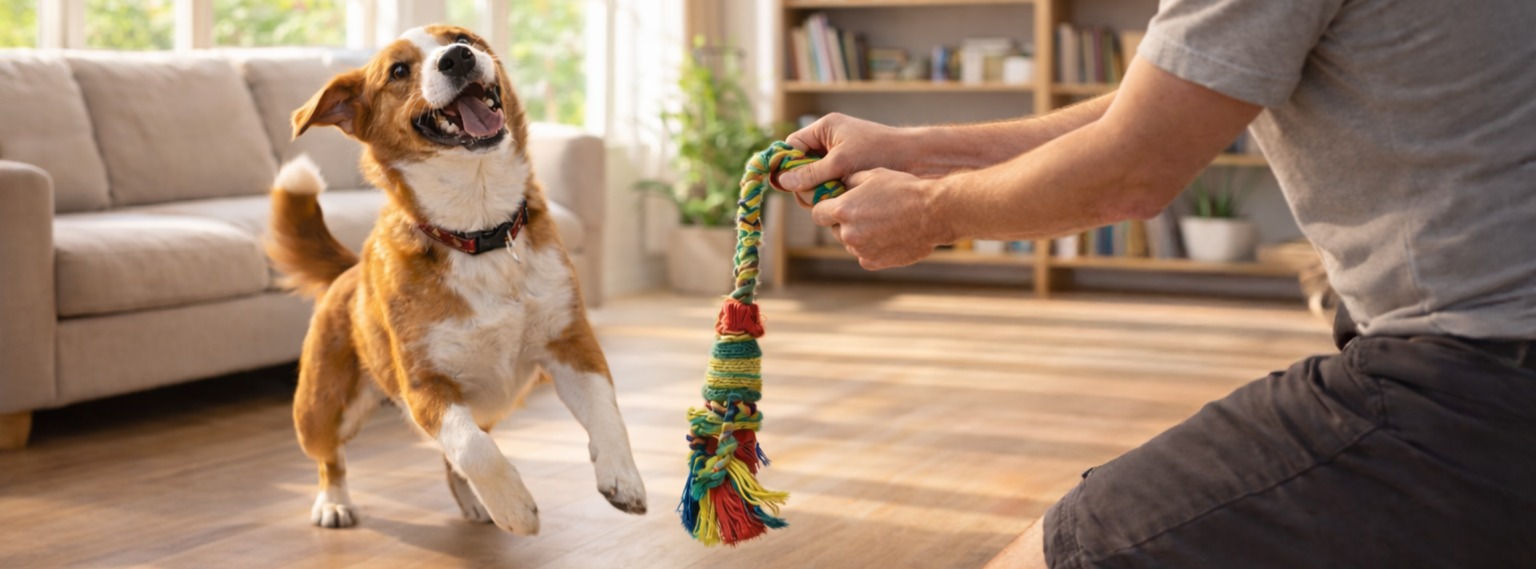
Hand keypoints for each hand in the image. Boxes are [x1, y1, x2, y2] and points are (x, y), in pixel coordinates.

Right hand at [780, 114, 913, 207]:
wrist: (914, 160)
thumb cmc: (879, 152)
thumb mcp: (841, 161)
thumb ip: (811, 172)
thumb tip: (782, 182)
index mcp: (824, 129)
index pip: (792, 145)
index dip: (786, 164)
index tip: (783, 184)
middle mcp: (828, 143)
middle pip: (800, 166)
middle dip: (804, 182)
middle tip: (814, 194)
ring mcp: (837, 160)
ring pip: (813, 180)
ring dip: (818, 191)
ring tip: (832, 197)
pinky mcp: (846, 174)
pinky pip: (828, 186)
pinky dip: (830, 195)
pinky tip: (840, 200)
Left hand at [812, 168, 955, 269]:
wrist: (933, 213)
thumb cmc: (904, 189)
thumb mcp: (873, 175)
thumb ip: (848, 181)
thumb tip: (837, 185)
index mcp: (843, 210)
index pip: (817, 213)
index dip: (825, 208)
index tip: (834, 205)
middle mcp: (848, 233)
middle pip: (834, 229)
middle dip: (844, 222)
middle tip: (865, 212)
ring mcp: (860, 250)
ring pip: (849, 243)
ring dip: (858, 235)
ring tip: (880, 223)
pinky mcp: (873, 262)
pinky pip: (864, 255)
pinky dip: (871, 248)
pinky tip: (888, 235)